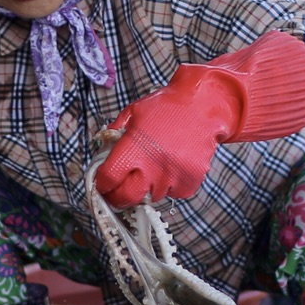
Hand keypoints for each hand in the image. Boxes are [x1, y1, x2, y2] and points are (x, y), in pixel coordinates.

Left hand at [94, 103, 222, 206]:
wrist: (202, 107)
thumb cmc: (165, 107)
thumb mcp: (132, 113)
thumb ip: (114, 133)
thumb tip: (102, 153)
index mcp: (133, 148)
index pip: (108, 178)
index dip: (102, 183)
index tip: (103, 183)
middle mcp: (152, 166)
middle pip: (126, 198)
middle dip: (118, 197)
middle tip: (118, 191)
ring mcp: (172, 177)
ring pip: (150, 197)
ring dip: (147, 188)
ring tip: (153, 167)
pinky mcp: (189, 183)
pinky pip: (172, 194)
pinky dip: (170, 185)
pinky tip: (172, 166)